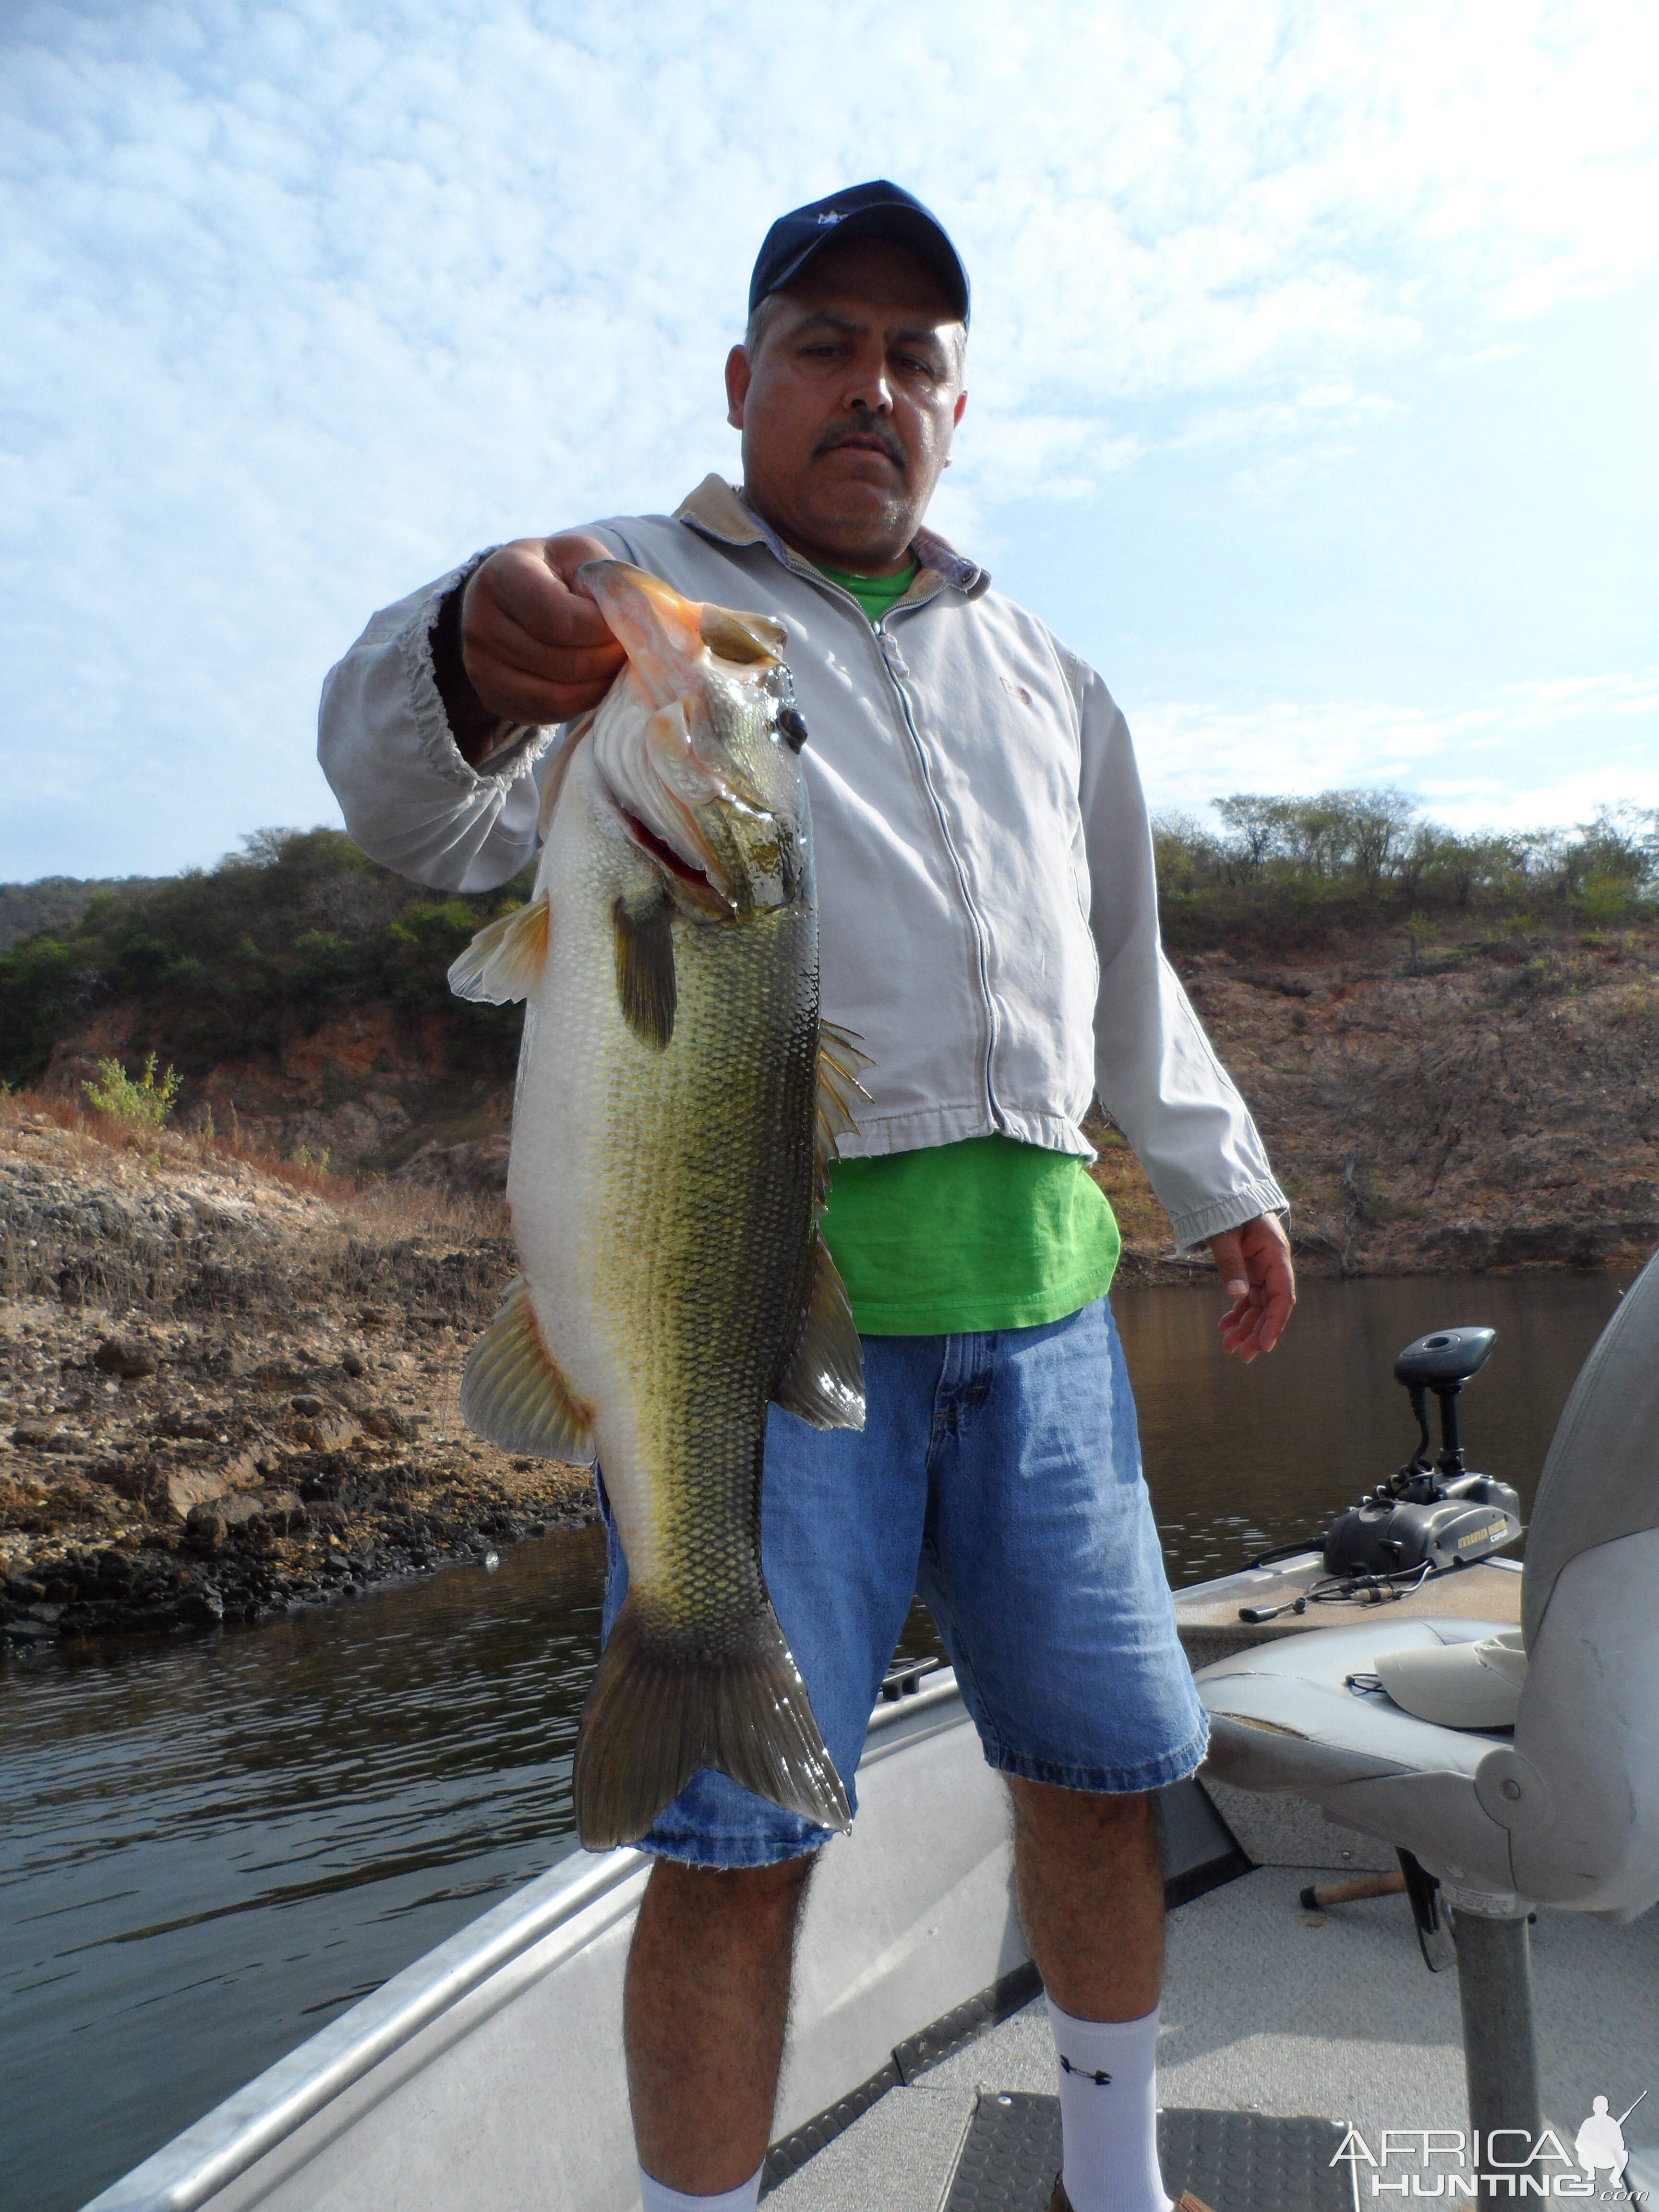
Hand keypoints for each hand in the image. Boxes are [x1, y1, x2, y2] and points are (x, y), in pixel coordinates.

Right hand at [446, 533, 626, 750]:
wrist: (507, 596)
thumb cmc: (552, 573)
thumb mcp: (578, 556)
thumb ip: (606, 579)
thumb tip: (637, 621)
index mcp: (501, 577)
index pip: (562, 620)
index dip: (603, 630)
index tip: (622, 622)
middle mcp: (481, 625)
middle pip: (565, 663)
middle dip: (608, 659)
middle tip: (628, 648)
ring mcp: (482, 667)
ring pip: (559, 694)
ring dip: (600, 683)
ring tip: (615, 663)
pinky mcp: (493, 697)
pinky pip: (550, 713)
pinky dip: (583, 701)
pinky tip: (595, 681)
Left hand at [1209, 1213, 1294, 1363]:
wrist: (1224, 1192)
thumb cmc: (1228, 1207)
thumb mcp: (1226, 1234)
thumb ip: (1231, 1262)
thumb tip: (1237, 1296)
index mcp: (1276, 1255)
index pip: (1282, 1296)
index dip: (1275, 1322)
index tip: (1264, 1344)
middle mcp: (1273, 1265)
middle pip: (1271, 1306)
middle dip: (1257, 1331)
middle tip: (1242, 1355)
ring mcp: (1262, 1269)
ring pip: (1258, 1305)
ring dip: (1246, 1326)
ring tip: (1229, 1346)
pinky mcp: (1250, 1270)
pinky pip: (1247, 1297)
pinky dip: (1237, 1312)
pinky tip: (1224, 1327)